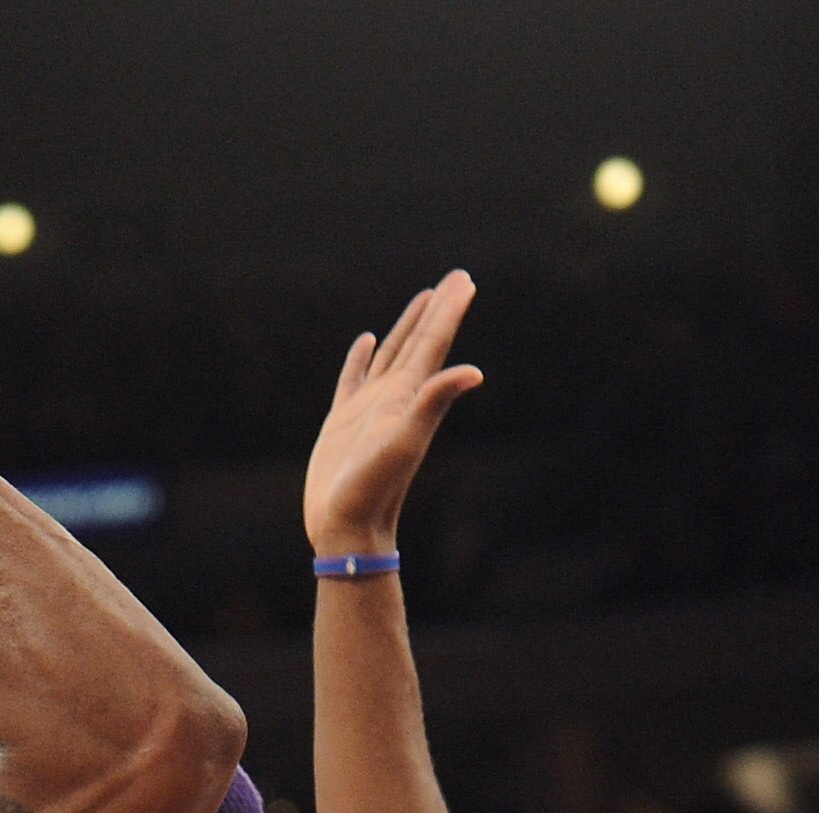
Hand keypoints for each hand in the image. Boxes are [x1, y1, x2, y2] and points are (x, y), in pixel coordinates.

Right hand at [303, 269, 483, 558]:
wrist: (348, 528)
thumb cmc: (375, 488)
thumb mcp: (405, 441)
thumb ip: (434, 402)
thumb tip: (475, 372)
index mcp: (411, 397)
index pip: (434, 344)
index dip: (449, 311)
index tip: (465, 279)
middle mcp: (395, 398)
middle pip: (420, 343)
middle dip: (438, 310)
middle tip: (456, 279)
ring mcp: (370, 408)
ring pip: (392, 355)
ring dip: (408, 327)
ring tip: (424, 299)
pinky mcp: (344, 421)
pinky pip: (354, 378)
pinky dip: (362, 357)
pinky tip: (368, 341)